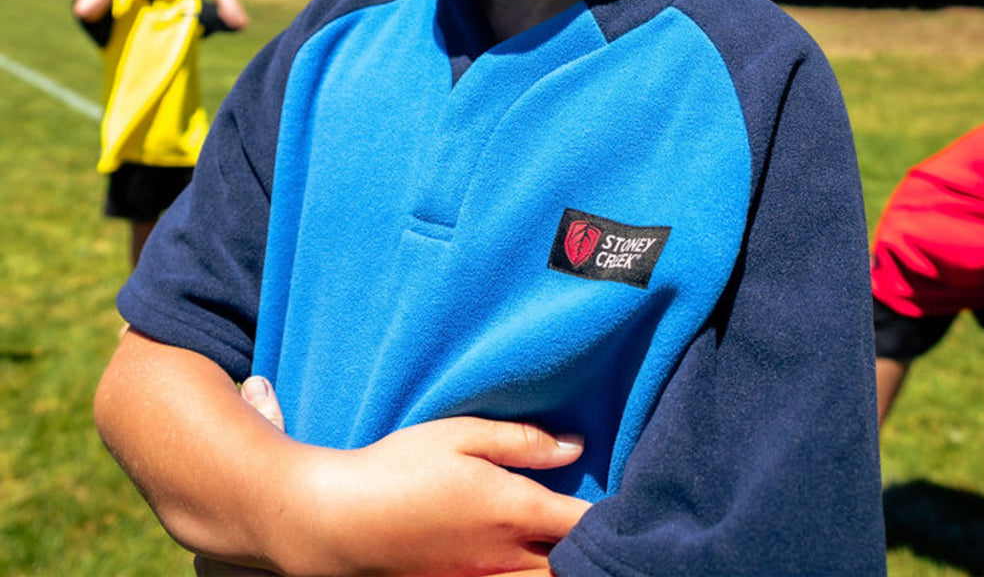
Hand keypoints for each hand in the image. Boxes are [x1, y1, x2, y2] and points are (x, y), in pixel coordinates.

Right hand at [202, 377, 588, 576]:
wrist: (339, 522)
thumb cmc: (399, 467)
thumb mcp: (460, 434)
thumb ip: (522, 441)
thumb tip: (577, 445)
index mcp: (511, 508)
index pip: (583, 523)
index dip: (612, 516)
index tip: (630, 500)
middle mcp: (506, 556)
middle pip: (572, 564)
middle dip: (597, 549)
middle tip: (616, 528)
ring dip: (567, 565)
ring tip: (579, 544)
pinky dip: (534, 576)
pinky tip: (536, 558)